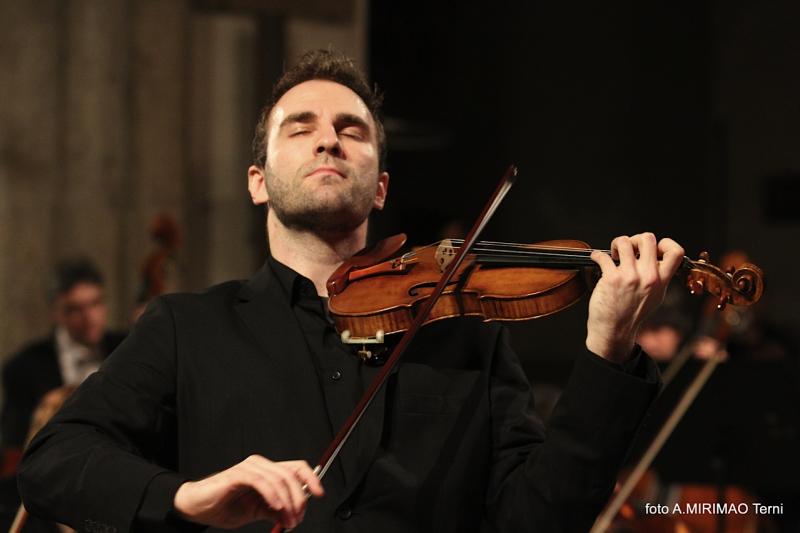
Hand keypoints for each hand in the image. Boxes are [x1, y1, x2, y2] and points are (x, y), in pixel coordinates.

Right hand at [173, 455, 322, 529]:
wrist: (197, 508)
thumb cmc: (224, 506)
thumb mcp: (257, 512)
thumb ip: (275, 510)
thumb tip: (292, 515)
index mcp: (267, 472)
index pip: (296, 468)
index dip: (311, 478)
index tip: (319, 494)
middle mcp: (261, 465)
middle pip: (291, 474)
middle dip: (299, 499)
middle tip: (298, 519)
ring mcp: (249, 468)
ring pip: (279, 479)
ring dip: (288, 502)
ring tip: (287, 519)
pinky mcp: (237, 475)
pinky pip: (261, 481)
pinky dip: (272, 495)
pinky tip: (275, 507)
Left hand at [587, 233, 683, 362]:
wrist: (615, 330)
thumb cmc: (633, 313)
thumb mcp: (656, 296)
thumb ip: (660, 277)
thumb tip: (658, 257)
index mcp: (661, 280)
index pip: (676, 252)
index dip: (665, 243)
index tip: (653, 248)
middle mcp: (648, 277)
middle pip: (648, 238)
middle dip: (635, 239)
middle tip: (628, 250)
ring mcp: (629, 277)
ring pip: (624, 241)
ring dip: (616, 244)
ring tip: (613, 254)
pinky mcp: (611, 279)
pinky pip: (602, 256)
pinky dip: (596, 255)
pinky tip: (596, 259)